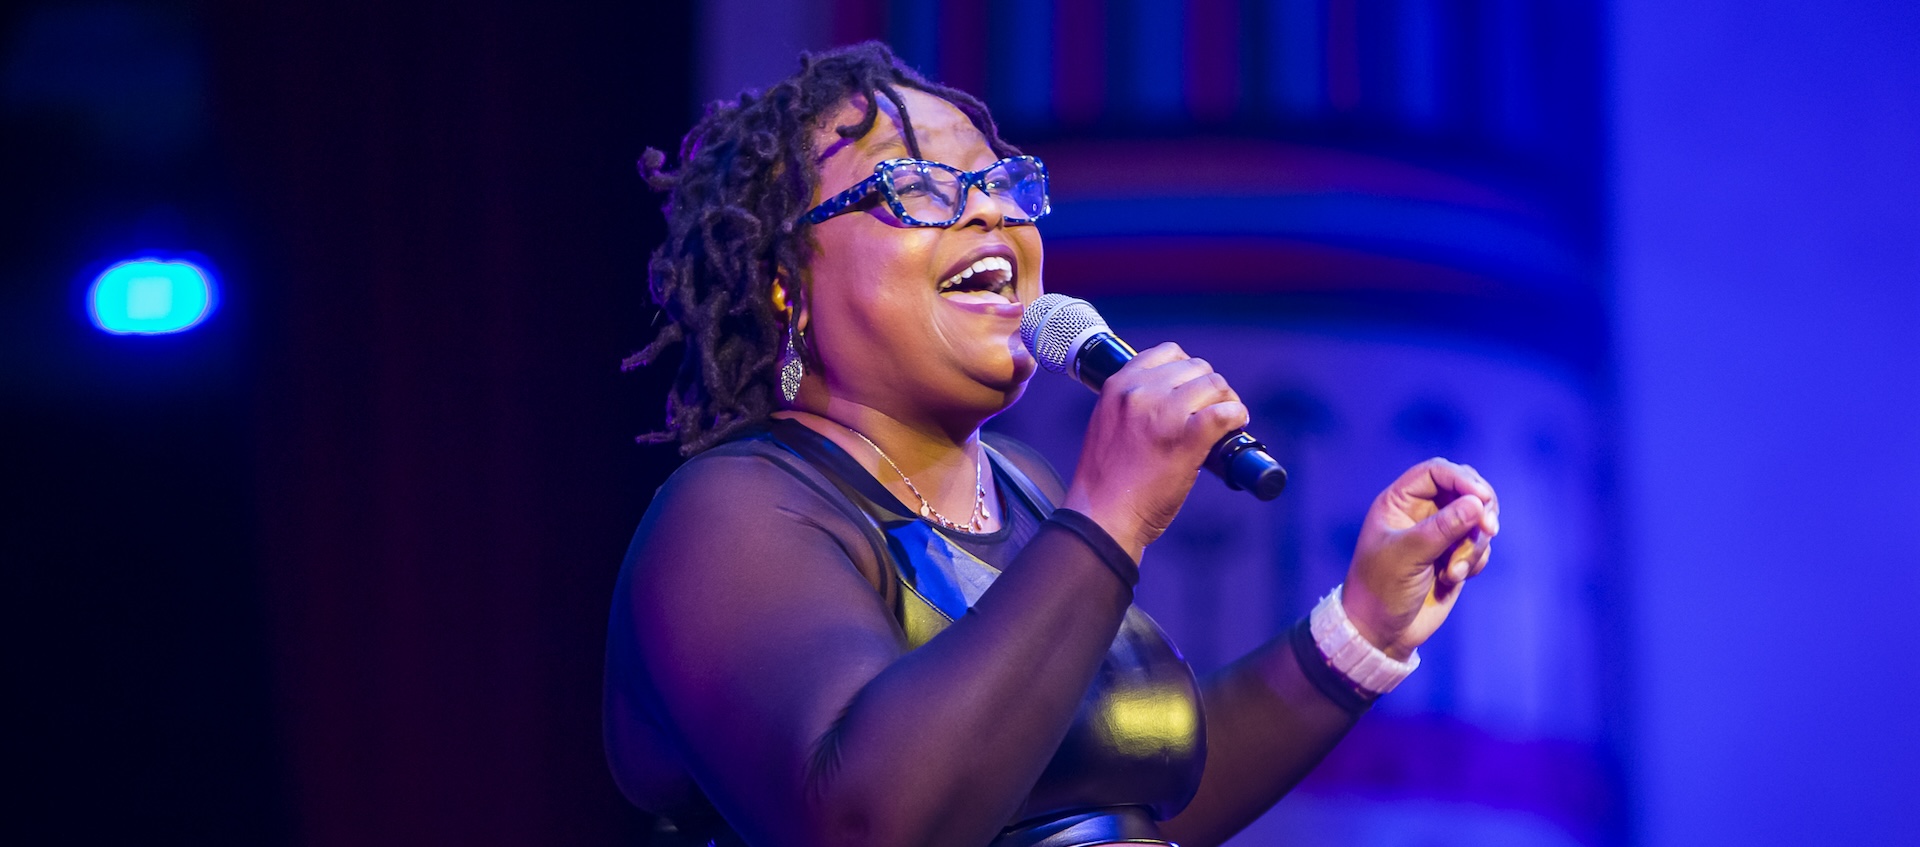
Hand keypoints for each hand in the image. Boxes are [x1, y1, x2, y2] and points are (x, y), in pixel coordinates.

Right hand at [1064, 343, 1247, 560]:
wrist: (1102, 516)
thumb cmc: (1106, 479)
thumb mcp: (1107, 422)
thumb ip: (1133, 403)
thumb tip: (1173, 396)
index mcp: (1119, 385)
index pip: (1166, 352)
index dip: (1188, 369)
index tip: (1194, 388)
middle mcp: (1140, 392)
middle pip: (1196, 368)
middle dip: (1210, 387)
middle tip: (1215, 409)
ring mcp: (1164, 413)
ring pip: (1214, 385)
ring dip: (1227, 400)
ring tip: (1228, 419)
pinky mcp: (1186, 438)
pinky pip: (1225, 412)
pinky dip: (1237, 416)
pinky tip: (1236, 425)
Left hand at [1342, 458, 1499, 658]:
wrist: (1382, 631)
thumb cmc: (1381, 589)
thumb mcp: (1407, 556)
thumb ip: (1442, 528)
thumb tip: (1478, 503)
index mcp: (1399, 502)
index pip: (1436, 472)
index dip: (1462, 480)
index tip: (1482, 499)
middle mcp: (1421, 513)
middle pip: (1465, 489)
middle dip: (1480, 508)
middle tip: (1488, 530)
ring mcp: (1440, 534)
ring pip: (1477, 520)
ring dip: (1474, 545)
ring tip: (1454, 572)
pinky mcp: (1455, 556)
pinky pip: (1480, 546)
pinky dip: (1475, 561)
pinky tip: (1453, 579)